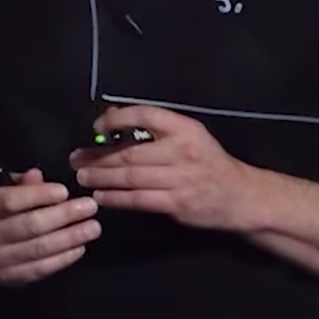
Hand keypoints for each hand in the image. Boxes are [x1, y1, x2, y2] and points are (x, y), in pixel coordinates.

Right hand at [0, 168, 99, 285]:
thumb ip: (19, 185)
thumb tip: (38, 176)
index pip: (9, 201)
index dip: (38, 196)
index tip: (64, 191)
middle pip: (29, 226)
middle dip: (63, 216)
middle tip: (89, 207)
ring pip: (38, 249)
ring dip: (70, 238)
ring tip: (92, 227)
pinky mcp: (9, 278)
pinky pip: (41, 269)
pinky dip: (63, 259)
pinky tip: (79, 247)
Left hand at [70, 104, 260, 231]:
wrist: (242, 196)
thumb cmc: (208, 162)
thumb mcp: (190, 135)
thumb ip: (157, 127)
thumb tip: (113, 115)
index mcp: (185, 129)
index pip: (146, 116)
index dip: (117, 119)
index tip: (96, 127)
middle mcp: (183, 151)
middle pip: (131, 152)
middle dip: (98, 157)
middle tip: (76, 158)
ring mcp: (181, 179)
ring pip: (132, 177)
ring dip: (102, 177)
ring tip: (82, 176)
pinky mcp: (178, 203)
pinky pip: (139, 199)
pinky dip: (116, 198)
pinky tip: (101, 196)